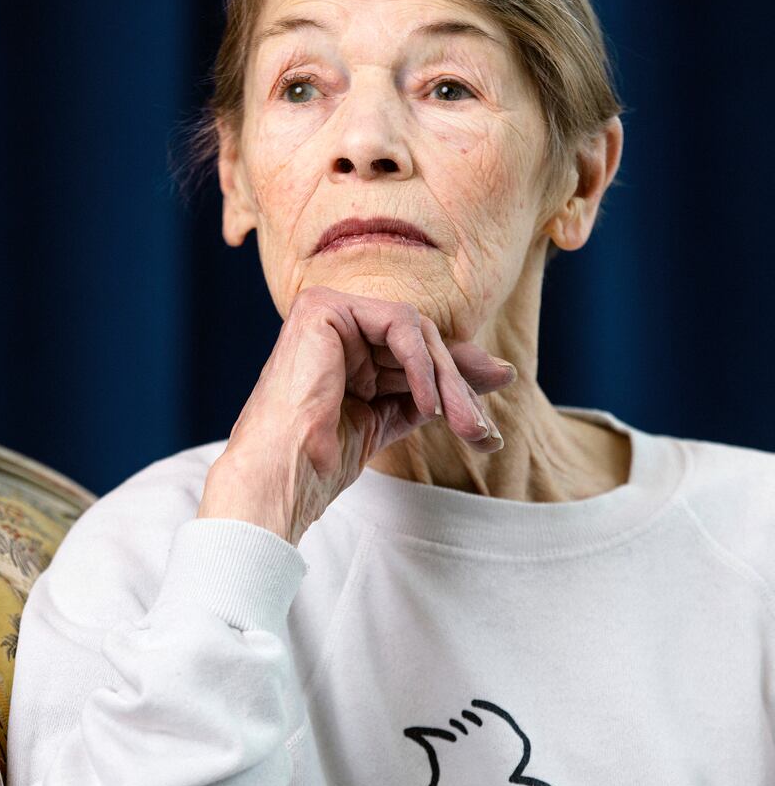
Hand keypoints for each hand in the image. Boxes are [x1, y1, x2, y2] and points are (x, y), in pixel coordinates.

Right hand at [197, 285, 516, 543]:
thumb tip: (503, 371)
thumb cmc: (323, 460)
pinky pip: (399, 322)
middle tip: (483, 433)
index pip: (417, 355)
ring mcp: (328, 312)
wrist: (282, 477)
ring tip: (465, 427)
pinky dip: (421, 364)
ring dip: (448, 382)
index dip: (456, 387)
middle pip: (421, 342)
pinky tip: (428, 405)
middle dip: (458, 389)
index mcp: (346, 349)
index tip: (487, 430)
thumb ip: (437, 389)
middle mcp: (337, 325)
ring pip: (417, 331)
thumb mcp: (393, 416)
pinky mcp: (323, 307)